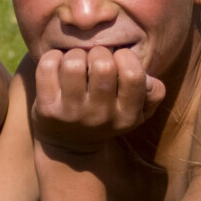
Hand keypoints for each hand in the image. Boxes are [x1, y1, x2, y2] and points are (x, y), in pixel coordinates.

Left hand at [30, 46, 165, 153]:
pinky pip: (48, 66)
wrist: (70, 147)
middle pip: (102, 64)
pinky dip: (53, 57)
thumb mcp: (138, 112)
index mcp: (127, 116)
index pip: (133, 75)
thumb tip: (148, 77)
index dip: (126, 57)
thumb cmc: (108, 116)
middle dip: (98, 52)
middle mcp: (100, 116)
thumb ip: (153, 93)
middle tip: (94, 60)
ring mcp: (71, 113)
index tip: (118, 60)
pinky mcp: (46, 108)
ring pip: (74, 63)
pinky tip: (58, 65)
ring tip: (76, 63)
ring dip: (75, 54)